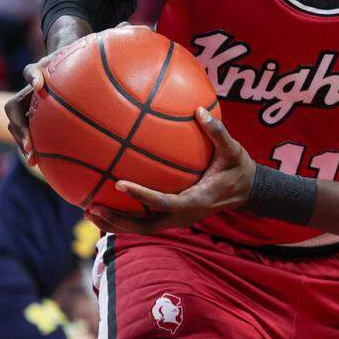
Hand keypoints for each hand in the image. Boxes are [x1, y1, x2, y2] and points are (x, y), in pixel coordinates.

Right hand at [5, 22, 141, 165]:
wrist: (68, 56)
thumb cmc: (87, 53)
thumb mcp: (101, 43)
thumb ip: (120, 35)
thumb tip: (144, 25)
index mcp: (47, 68)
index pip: (32, 69)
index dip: (33, 76)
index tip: (39, 85)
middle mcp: (35, 86)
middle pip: (14, 104)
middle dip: (19, 123)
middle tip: (29, 141)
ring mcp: (33, 102)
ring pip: (17, 121)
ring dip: (21, 138)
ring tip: (33, 158)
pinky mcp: (38, 115)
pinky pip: (32, 131)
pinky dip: (36, 146)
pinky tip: (45, 164)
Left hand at [84, 108, 255, 234]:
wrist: (248, 191)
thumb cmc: (239, 169)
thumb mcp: (234, 150)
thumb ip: (218, 132)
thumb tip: (199, 109)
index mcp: (196, 201)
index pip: (163, 202)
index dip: (141, 196)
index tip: (118, 184)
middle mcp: (183, 216)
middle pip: (144, 227)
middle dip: (117, 220)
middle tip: (93, 206)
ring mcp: (177, 220)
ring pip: (141, 229)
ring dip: (115, 224)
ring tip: (90, 210)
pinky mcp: (174, 218)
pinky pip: (145, 222)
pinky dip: (125, 217)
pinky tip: (107, 203)